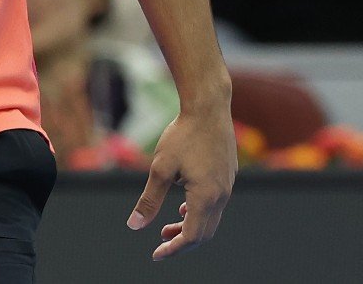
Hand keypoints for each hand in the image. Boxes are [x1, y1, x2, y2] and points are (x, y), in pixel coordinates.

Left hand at [129, 105, 235, 259]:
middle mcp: (222, 195)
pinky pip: (216, 205)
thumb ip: (149, 200)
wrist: (208, 107)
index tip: (156, 254)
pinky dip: (200, 214)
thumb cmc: (182, 135)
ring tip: (167, 228)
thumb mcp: (160, 168)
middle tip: (160, 244)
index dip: (173, 249)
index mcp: (205, 197)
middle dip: (182, 243)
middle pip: (205, 233)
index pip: (191, 236)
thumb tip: (134, 226)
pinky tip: (184, 207)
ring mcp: (228, 186)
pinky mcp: (228, 176)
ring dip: (190, 228)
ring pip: (211, 220)